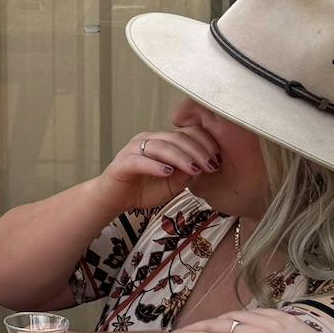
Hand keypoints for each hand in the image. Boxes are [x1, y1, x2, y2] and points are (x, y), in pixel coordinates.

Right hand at [100, 126, 216, 209]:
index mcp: (162, 141)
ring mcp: (134, 149)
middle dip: (197, 151)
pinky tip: (167, 172)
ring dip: (180, 157)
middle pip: (177, 137)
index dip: (204, 143)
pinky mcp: (122, 163)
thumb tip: (203, 166)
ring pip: (161, 146)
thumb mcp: (173, 183)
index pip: (187, 133)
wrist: (114, 199)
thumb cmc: (144, 189)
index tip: (218, 158)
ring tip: (194, 170)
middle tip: (211, 165)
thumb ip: (186, 173)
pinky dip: (155, 165)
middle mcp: (148, 139)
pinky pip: (140, 160)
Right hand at [156, 307, 333, 332]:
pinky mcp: (286, 318)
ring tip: (201, 330)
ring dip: (213, 321)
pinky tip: (234, 323)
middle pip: (215, 325)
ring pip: (233, 315)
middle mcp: (257, 332)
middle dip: (192, 328)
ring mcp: (273, 321)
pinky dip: (236, 316)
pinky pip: (253, 311)